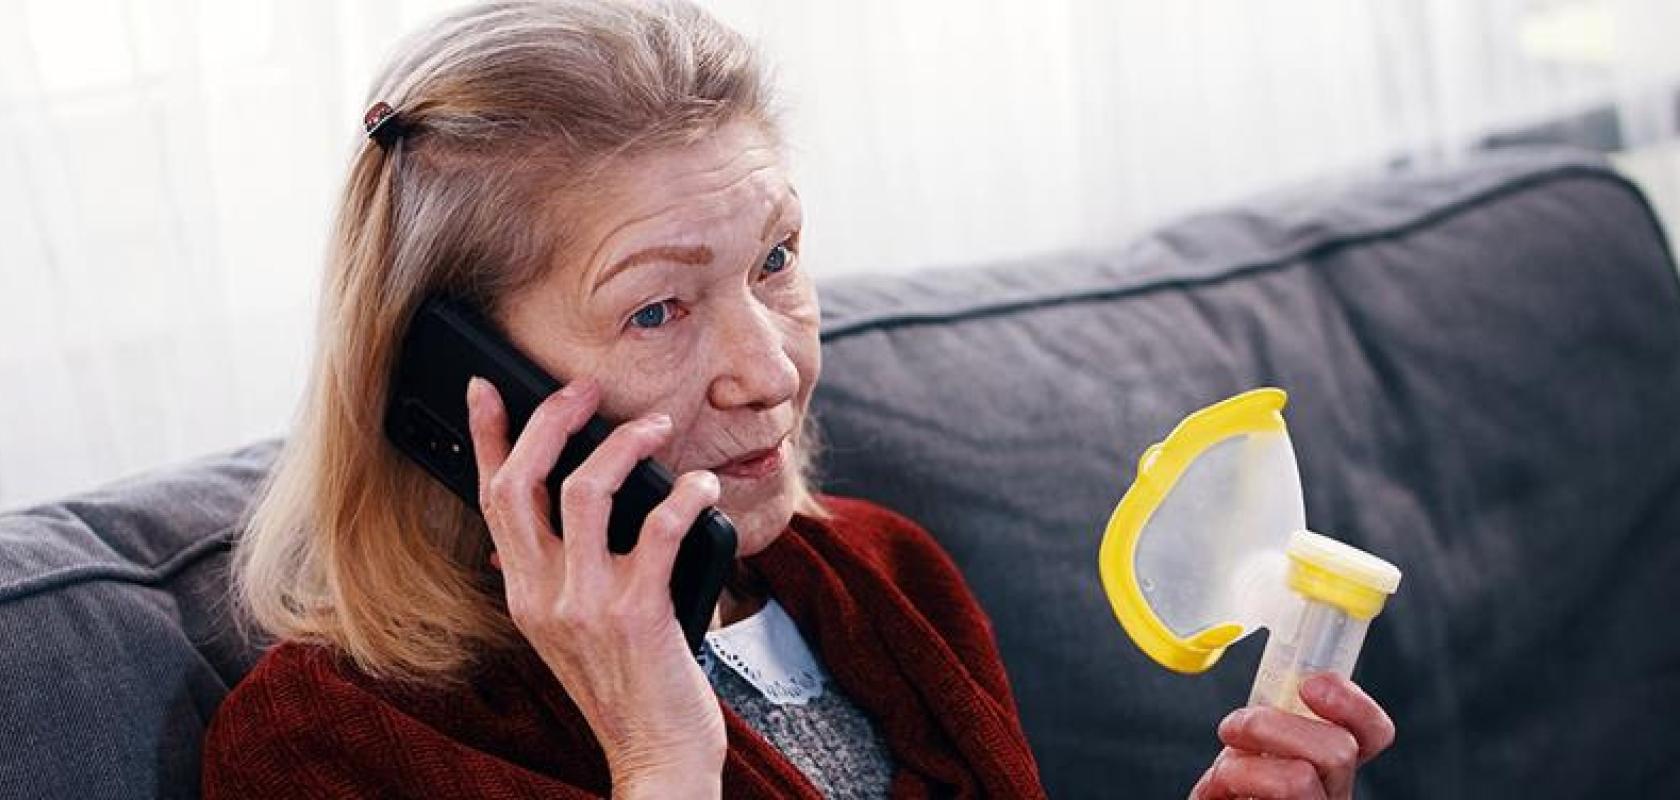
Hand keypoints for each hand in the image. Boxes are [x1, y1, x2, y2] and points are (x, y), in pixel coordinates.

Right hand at [466, 376, 724, 795]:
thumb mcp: (569, 634)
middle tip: (585, 388)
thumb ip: (553, 581)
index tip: (486, 389)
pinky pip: (657, 529)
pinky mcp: (638, 612)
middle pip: (522, 482)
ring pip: (584, 490)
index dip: (486, 437)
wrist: (655, 757)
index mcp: (523, 594)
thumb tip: (541, 527)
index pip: (490, 499)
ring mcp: (586, 604)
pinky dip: (683, 494)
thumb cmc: (627, 689)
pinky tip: (701, 485)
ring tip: (658, 426)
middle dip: (550, 419)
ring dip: (624, 445)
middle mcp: (542, 595)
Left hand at [1189, 673, 1394, 799]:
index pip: (1372, 733)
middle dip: (1273, 726)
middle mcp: (1333, 794)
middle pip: (1338, 750)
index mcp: (1331, 767)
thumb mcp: (1252, 744)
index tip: (1310, 686)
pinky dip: (1224, 786)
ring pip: (1298, 780)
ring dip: (1242, 766)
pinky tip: (1220, 793)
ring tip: (1223, 773)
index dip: (1354, 705)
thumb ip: (1271, 719)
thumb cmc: (1234, 786)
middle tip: (1233, 727)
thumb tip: (1273, 673)